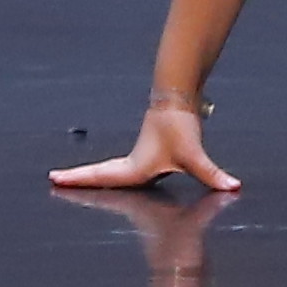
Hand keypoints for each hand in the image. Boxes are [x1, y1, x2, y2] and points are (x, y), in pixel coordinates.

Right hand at [51, 93, 237, 195]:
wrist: (178, 98)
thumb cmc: (180, 126)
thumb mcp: (193, 154)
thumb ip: (211, 173)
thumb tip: (232, 187)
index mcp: (136, 167)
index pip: (103, 177)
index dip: (79, 181)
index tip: (54, 178)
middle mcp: (132, 164)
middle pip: (98, 174)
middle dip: (77, 179)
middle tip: (53, 180)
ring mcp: (137, 159)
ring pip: (108, 172)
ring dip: (89, 176)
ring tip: (69, 181)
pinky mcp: (145, 155)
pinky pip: (119, 169)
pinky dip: (106, 174)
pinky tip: (109, 180)